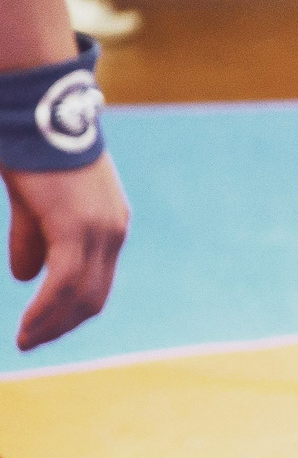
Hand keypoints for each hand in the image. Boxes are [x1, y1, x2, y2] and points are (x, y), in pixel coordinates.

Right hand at [9, 156, 127, 349]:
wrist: (36, 113)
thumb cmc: (31, 151)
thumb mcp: (34, 203)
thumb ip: (33, 239)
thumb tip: (26, 277)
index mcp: (108, 225)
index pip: (97, 282)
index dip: (71, 310)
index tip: (45, 327)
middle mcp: (112, 232)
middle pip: (94, 296)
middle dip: (63, 324)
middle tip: (32, 343)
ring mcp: (99, 231)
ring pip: (81, 296)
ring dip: (52, 324)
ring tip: (26, 341)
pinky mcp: (77, 228)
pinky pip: (65, 284)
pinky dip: (47, 310)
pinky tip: (28, 326)